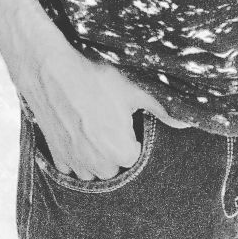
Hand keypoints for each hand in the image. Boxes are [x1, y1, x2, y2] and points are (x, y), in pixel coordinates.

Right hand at [11, 27, 189, 180]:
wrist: (51, 71)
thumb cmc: (95, 78)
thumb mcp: (132, 89)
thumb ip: (161, 109)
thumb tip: (186, 122)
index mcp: (121, 153)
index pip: (136, 155)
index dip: (132, 134)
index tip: (125, 117)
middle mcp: (98, 166)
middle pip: (115, 164)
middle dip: (114, 145)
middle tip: (108, 116)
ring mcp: (75, 164)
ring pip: (94, 167)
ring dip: (95, 152)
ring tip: (92, 121)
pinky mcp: (57, 157)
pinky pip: (72, 165)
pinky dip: (76, 151)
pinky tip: (76, 127)